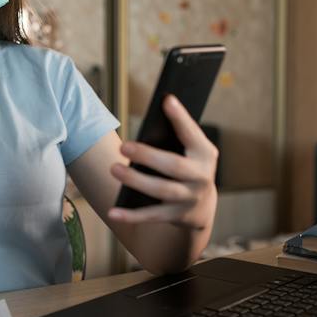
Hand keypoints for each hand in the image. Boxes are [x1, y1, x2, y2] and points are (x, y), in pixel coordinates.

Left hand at [108, 95, 218, 229]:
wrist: (202, 206)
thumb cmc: (188, 166)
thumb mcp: (191, 150)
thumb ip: (178, 133)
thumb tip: (159, 106)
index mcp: (205, 154)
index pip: (191, 133)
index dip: (180, 118)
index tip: (166, 100)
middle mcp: (201, 177)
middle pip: (173, 165)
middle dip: (147, 155)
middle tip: (123, 147)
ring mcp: (189, 198)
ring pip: (161, 190)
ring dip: (136, 180)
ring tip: (113, 168)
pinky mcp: (177, 215)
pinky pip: (151, 215)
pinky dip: (131, 216)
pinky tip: (112, 212)